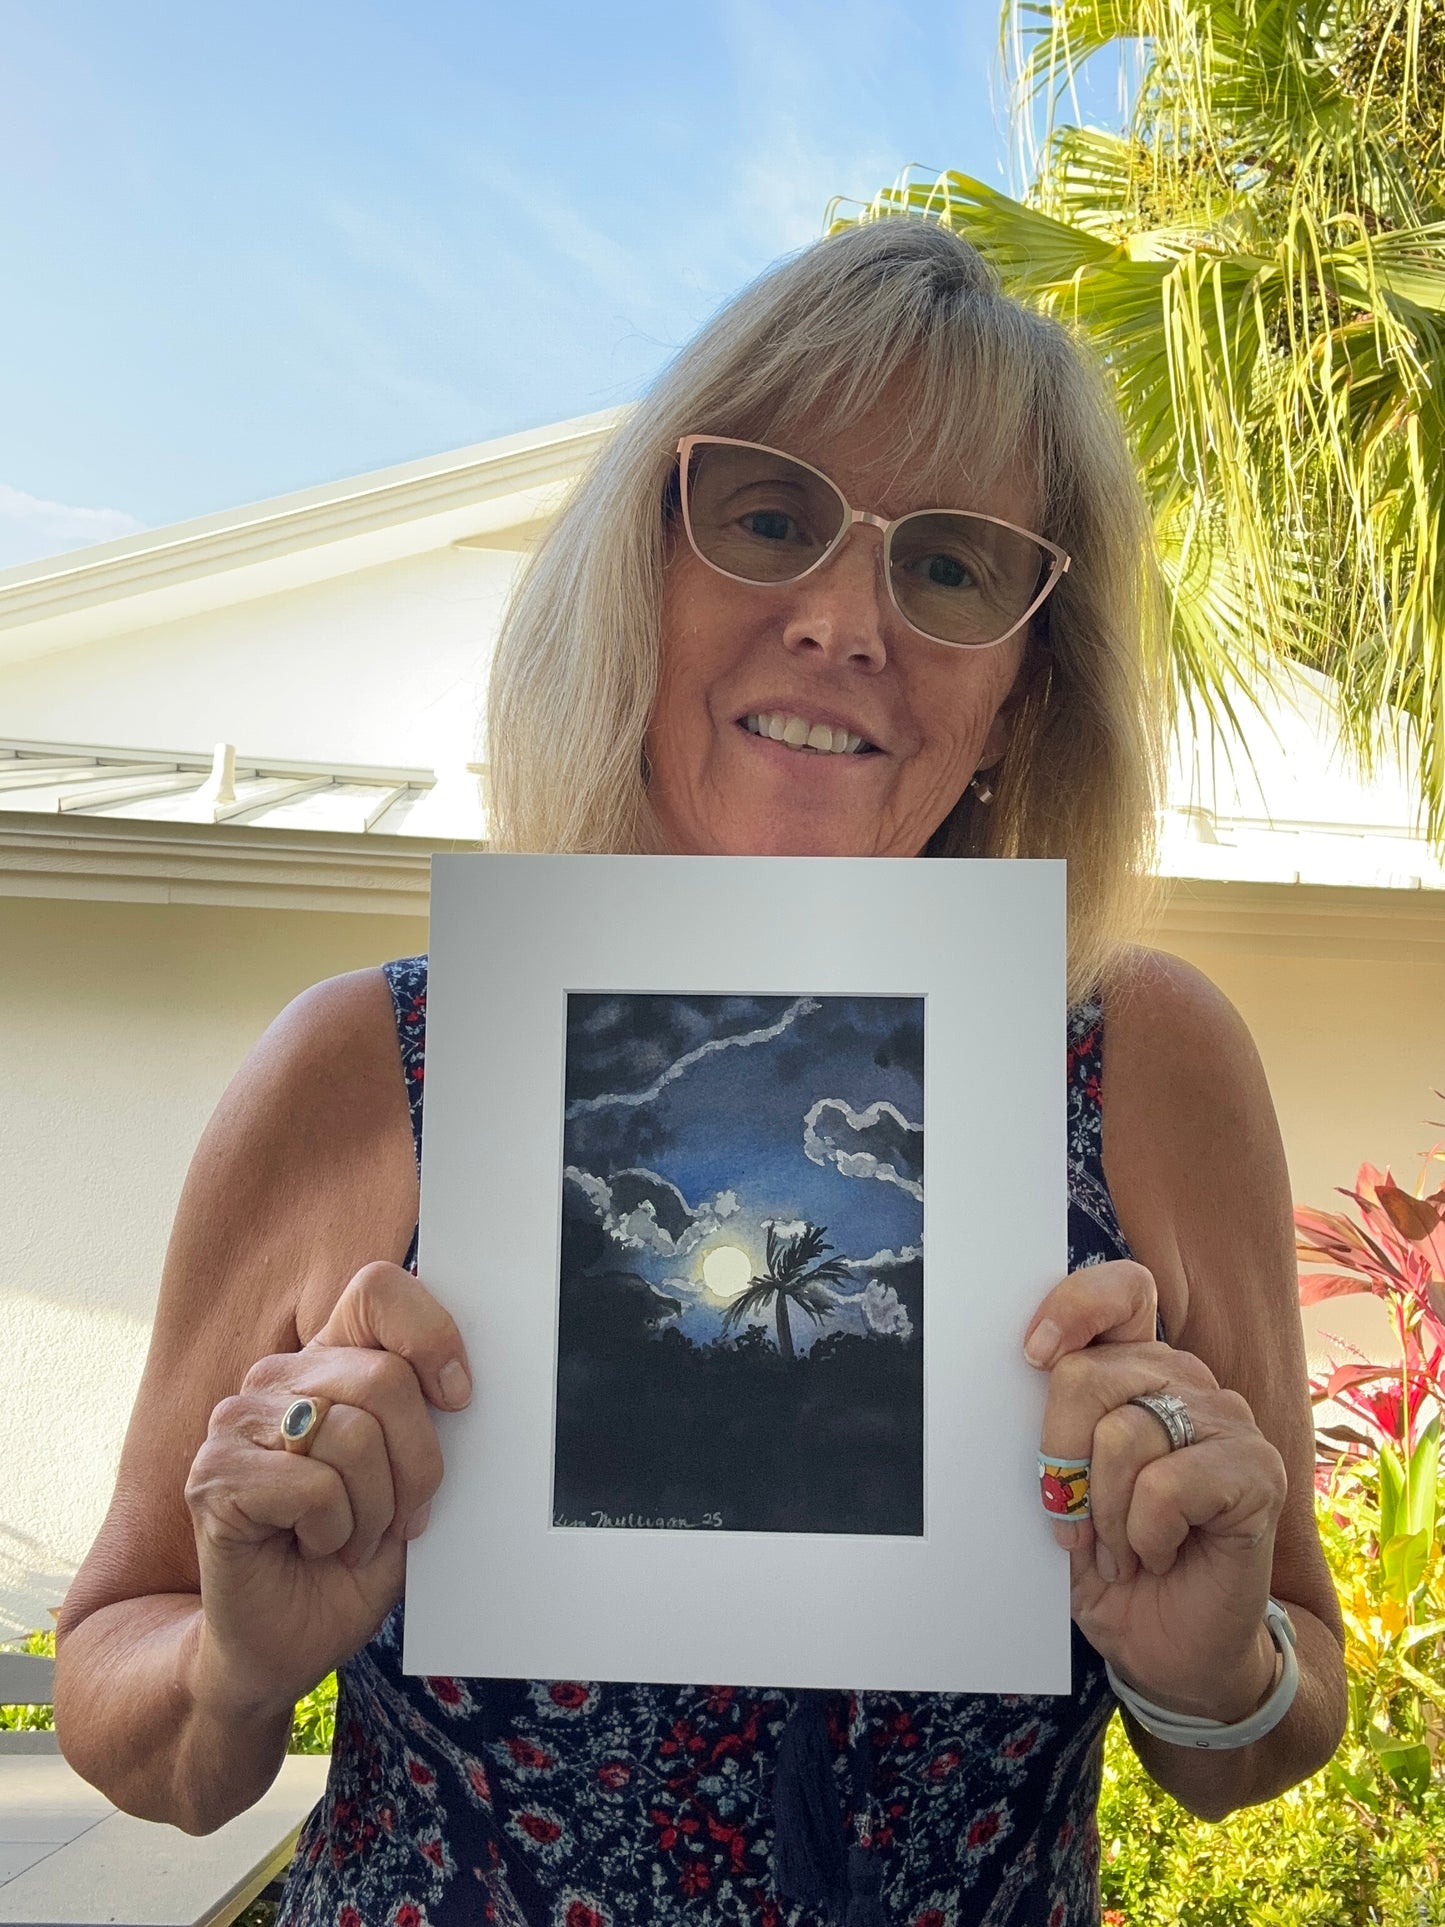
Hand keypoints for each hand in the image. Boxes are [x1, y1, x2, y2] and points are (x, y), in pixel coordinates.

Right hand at [184, 1262, 470, 1716]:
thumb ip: (425, 1422)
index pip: (377, 1291)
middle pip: (384, 1376)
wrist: (284, 1645)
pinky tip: (313, 1547)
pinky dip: (335, 1531)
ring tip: (349, 1535)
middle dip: (416, 1463)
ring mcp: (237, 1423)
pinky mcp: (214, 1475)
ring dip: (375, 1508)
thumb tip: (463, 1382)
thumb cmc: (349, 1562)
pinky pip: (315, 1485)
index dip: (431, 1335)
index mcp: (326, 1363)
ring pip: (353, 1433)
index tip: (457, 1397)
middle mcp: (277, 1380)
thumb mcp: (411, 1481)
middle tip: (399, 1515)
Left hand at [1024, 1260, 1286, 1721]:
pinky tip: (1158, 1556)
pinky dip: (1144, 1534)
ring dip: (1105, 1513)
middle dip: (1059, 1461)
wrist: (1168, 1650)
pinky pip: (1168, 1483)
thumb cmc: (1109, 1563)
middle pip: (1090, 1373)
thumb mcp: (1061, 1491)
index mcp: (1139, 1369)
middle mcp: (1187, 1381)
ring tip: (1121, 1548)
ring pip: (1123, 1433)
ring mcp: (1228, 1422)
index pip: (1121, 1292)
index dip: (1075, 1307)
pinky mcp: (1258, 1472)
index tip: (1032, 1355)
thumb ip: (1052, 1432)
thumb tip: (1019, 1376)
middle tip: (1074, 1521)